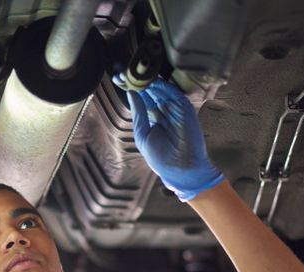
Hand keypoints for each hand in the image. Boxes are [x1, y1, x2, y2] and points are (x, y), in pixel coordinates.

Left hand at [116, 77, 224, 201]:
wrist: (180, 168)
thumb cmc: (161, 156)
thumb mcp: (142, 134)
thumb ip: (138, 113)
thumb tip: (131, 93)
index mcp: (153, 116)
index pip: (142, 97)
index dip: (131, 88)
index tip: (120, 78)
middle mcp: (164, 108)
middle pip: (150, 90)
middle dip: (137, 81)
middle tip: (124, 71)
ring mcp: (174, 106)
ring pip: (160, 88)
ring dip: (147, 80)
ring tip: (134, 72)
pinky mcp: (184, 107)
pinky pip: (172, 92)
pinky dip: (161, 85)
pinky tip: (149, 81)